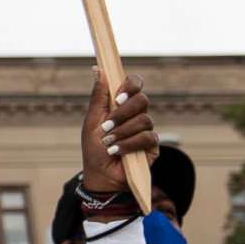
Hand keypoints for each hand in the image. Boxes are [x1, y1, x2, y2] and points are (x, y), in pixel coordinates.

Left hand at [78, 73, 156, 200]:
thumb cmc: (94, 148)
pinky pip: (147, 137)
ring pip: (144, 120)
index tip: (117, 97)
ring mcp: (146, 129)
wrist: (100, 175)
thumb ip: (98, 97)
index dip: (130, 85)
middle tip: (107, 124)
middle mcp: (136, 114)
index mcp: (121, 104)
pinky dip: (129, 144)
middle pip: (142, 100)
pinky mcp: (152, 145)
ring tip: (108, 142)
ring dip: (122, 131)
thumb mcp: (92, 121)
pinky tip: (116, 151)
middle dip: (123, 112)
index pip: (134, 84)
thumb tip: (97, 69)